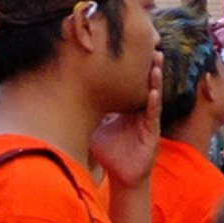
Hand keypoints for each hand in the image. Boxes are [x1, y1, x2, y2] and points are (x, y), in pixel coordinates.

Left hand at [90, 51, 161, 187]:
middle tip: (150, 46)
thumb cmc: (109, 153)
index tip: (130, 48)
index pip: (131, 83)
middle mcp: (140, 111)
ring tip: (156, 62)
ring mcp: (148, 121)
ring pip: (153, 95)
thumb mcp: (96, 127)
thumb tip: (67, 97)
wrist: (122, 176)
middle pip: (145, 84)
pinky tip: (154, 91)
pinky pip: (153, 115)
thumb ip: (89, 113)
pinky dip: (154, 102)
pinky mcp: (152, 133)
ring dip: (155, 79)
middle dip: (148, 66)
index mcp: (128, 108)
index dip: (133, 67)